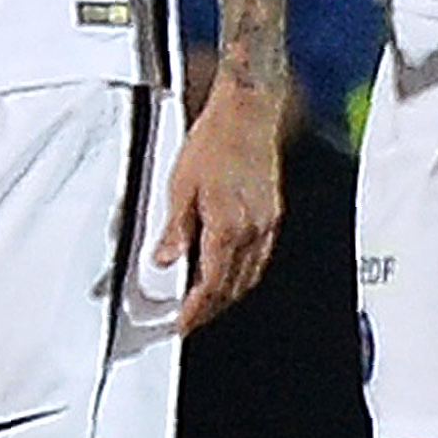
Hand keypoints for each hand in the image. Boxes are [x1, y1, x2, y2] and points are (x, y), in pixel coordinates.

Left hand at [159, 72, 283, 329]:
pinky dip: (243, 275)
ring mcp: (267, 224)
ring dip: (228, 295)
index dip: (195, 311)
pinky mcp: (273, 214)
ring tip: (207, 303)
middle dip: (211, 310)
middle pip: (232, 288)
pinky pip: (260, 258)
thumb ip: (175, 229)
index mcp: (227, 228)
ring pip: (249, 276)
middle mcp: (252, 231)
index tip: (182, 323)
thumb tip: (164, 260)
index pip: (211, 286)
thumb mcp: (181, 185)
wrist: (248, 113)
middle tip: (191, 320)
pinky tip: (231, 272)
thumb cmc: (215, 141)